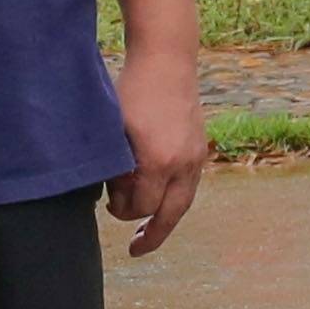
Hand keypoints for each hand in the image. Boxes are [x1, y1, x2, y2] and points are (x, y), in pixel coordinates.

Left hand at [106, 46, 211, 255]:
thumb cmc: (132, 91)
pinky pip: (189, 186)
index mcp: (157, 161)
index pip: (140, 207)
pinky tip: (162, 201)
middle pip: (168, 215)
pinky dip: (175, 199)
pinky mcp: (200, 148)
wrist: (166, 60)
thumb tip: (114, 195)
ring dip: (165, 220)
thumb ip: (114, 167)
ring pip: (183, 204)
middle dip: (151, 235)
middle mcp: (182, 164)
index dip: (122, 211)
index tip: (109, 203)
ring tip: (149, 235)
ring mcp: (196, 157)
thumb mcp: (113, 130)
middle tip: (135, 249)